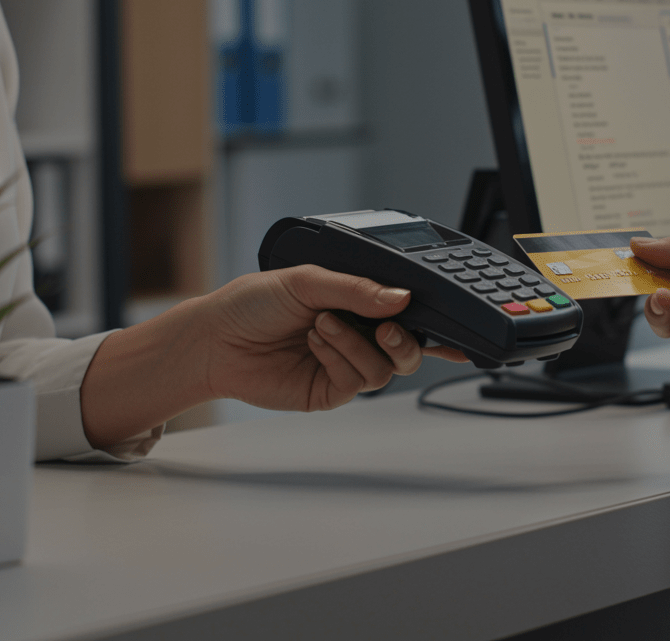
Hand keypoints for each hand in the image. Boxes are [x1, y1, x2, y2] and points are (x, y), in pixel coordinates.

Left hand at [81, 265, 465, 448]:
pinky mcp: (330, 391)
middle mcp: (358, 334)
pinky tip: (316, 342)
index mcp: (358, 303)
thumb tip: (401, 297)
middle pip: (411, 348)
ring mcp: (346, 364)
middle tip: (389, 327)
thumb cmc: (252, 303)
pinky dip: (341, 358)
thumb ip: (357, 289)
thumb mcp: (307, 279)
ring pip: (388, 368)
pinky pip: (358, 382)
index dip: (436, 321)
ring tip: (324, 326)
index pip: (407, 312)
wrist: (213, 340)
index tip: (456, 326)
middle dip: (408, 339)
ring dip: (359, 344)